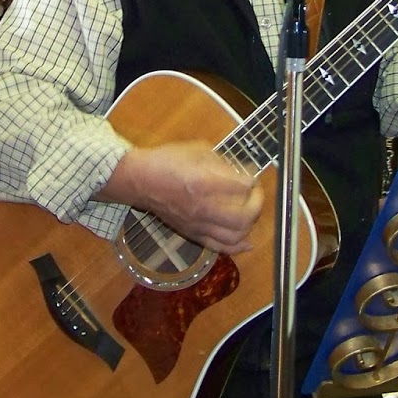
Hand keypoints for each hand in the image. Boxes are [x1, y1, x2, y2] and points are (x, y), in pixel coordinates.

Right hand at [103, 141, 262, 254]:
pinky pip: (221, 247)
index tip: (250, 176)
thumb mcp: (197, 150)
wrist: (140, 181)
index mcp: (203, 182)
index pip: (243, 186)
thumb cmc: (167, 161)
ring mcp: (197, 224)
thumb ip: (222, 163)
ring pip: (236, 235)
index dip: (252, 180)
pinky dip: (238, 246)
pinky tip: (247, 241)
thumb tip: (242, 173)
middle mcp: (202, 207)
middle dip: (257, 203)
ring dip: (250, 224)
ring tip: (249, 211)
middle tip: (255, 194)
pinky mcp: (193, 234)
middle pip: (244, 216)